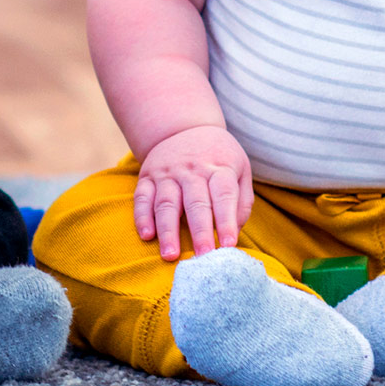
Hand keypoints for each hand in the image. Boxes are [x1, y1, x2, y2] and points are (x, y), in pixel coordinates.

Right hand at [134, 125, 252, 260]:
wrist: (184, 127)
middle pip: (196, 203)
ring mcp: (168, 173)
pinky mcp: (148, 177)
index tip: (229, 246)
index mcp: (219, 167)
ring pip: (167, 203)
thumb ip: (241, 202)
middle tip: (203, 258)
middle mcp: (192, 170)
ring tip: (170, 256)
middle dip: (199, 232)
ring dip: (168, 230)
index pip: (224, 195)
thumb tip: (234, 233)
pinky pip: (142, 198)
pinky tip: (147, 236)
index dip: (227, 221)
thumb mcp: (239, 170)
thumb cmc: (218, 158)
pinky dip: (142, 217)